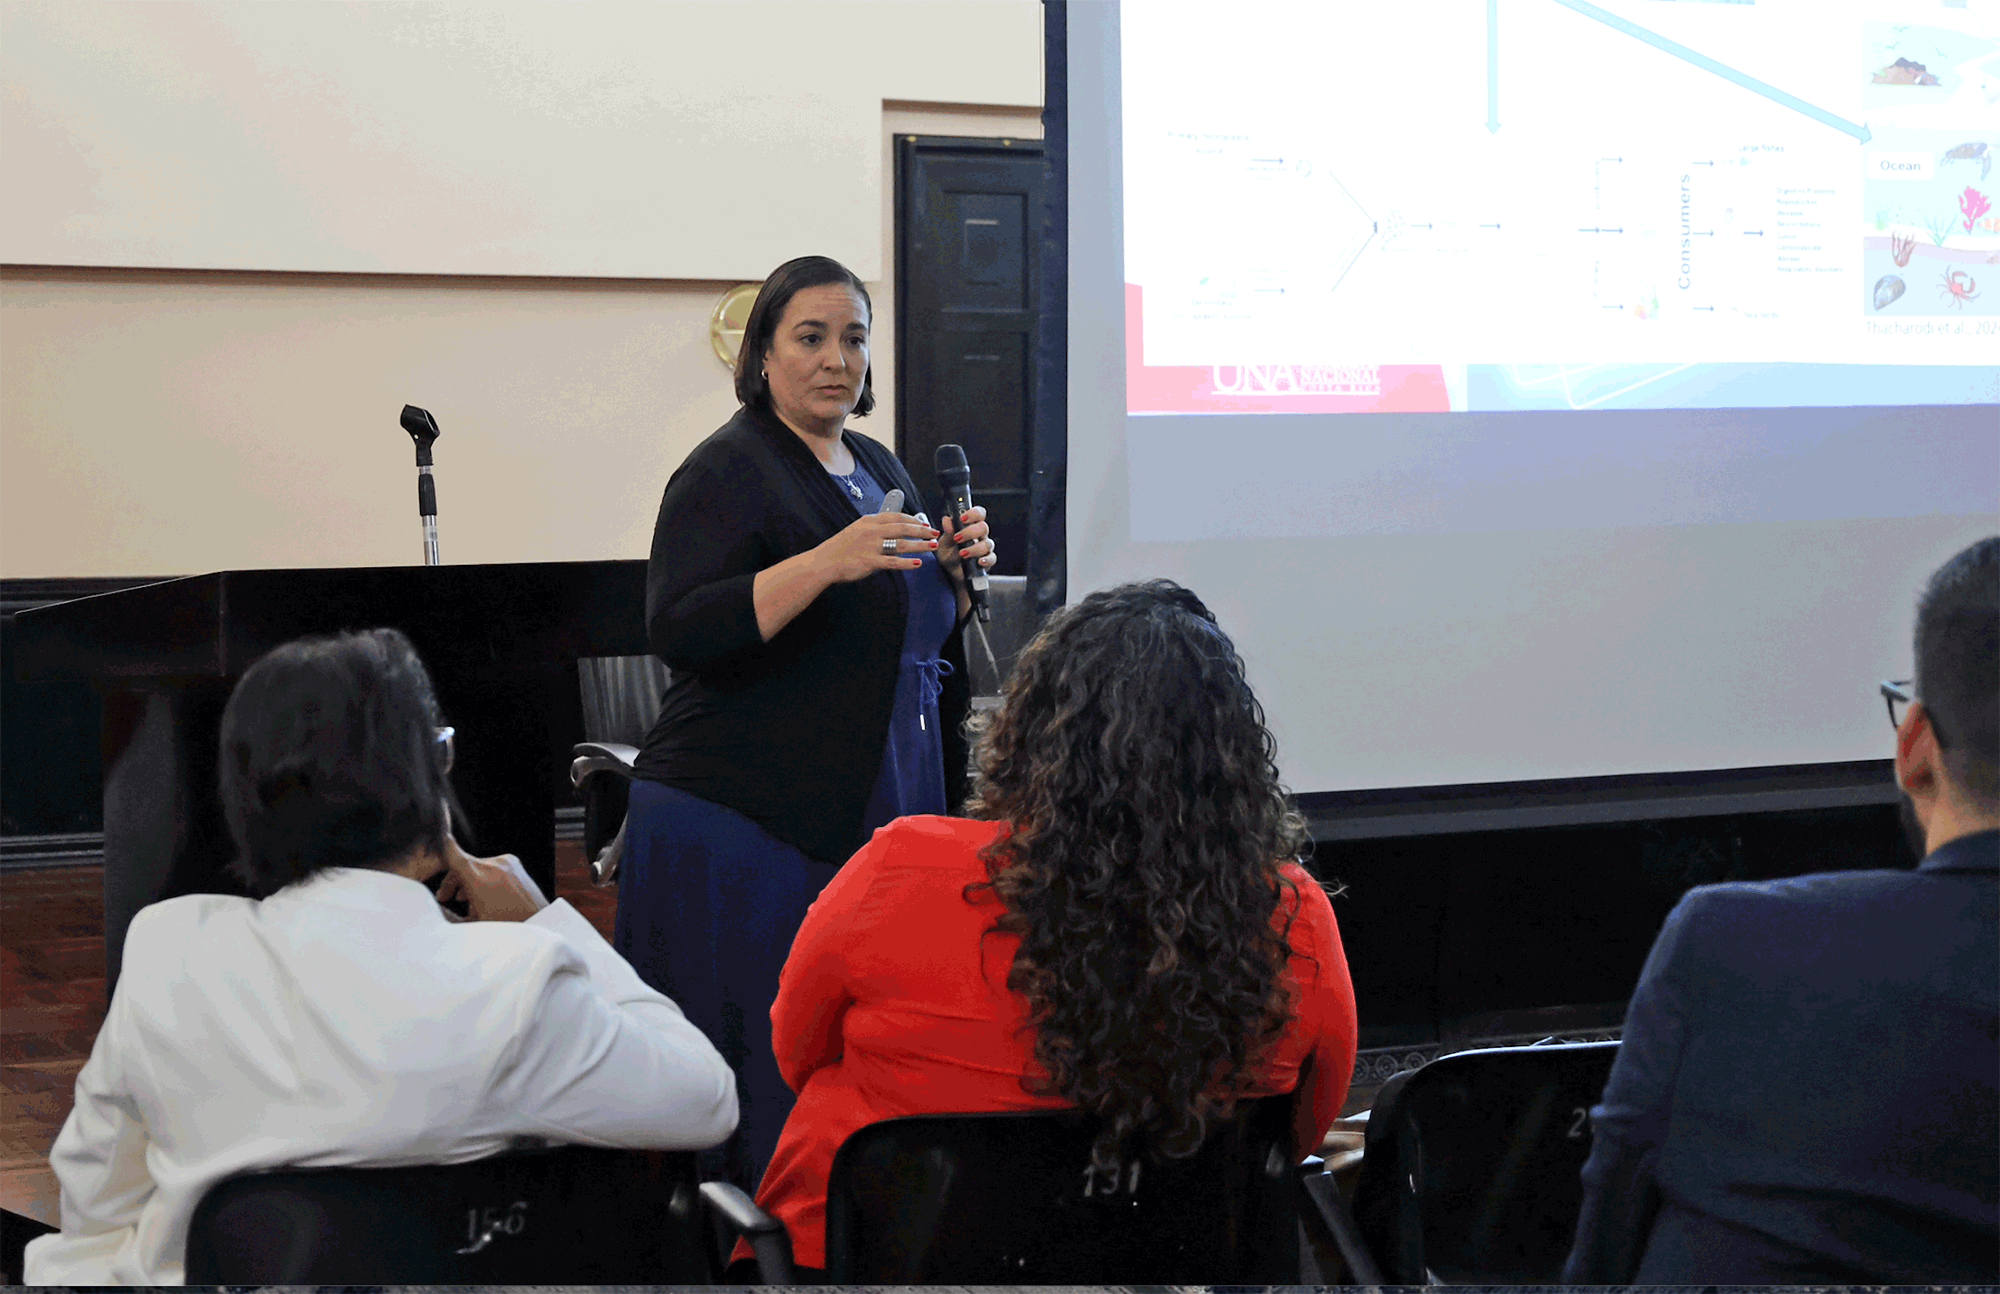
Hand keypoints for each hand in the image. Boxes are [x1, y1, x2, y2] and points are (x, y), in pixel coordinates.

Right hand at [435, 830, 548, 922]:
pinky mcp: (515, 864)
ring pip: (477, 866)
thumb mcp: (473, 923)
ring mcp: (506, 862)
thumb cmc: (507, 927)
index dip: (440, 848)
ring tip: (466, 901)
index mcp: (478, 877)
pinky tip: (483, 897)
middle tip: (446, 897)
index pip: (453, 854)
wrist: (540, 922)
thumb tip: (436, 908)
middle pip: (463, 864)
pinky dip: (483, 878)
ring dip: (468, 880)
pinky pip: (492, 867)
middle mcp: (492, 864)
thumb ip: (450, 914)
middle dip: (453, 881)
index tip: (434, 844)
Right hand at [813, 510, 937, 583]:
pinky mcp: (870, 562)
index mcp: (869, 521)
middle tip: (934, 534)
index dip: (913, 520)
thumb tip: (892, 529)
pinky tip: (918, 564)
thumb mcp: (856, 530)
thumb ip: (874, 528)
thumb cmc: (840, 547)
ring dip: (920, 545)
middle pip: (903, 528)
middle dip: (922, 531)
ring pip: (902, 544)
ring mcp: (871, 547)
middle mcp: (872, 531)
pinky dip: (907, 563)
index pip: (896, 516)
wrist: (824, 561)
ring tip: (932, 547)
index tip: (924, 524)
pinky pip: (893, 562)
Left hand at [937, 505, 995, 586]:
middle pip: (983, 527)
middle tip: (957, 539)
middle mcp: (979, 536)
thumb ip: (947, 532)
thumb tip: (947, 520)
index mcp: (970, 527)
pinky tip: (978, 561)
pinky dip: (986, 560)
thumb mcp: (943, 544)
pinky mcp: (987, 561)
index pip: (978, 514)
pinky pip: (992, 558)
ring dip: (974, 548)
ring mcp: (985, 548)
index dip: (973, 513)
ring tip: (962, 554)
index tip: (962, 518)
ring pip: (987, 543)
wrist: (951, 574)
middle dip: (970, 532)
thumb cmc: (948, 555)